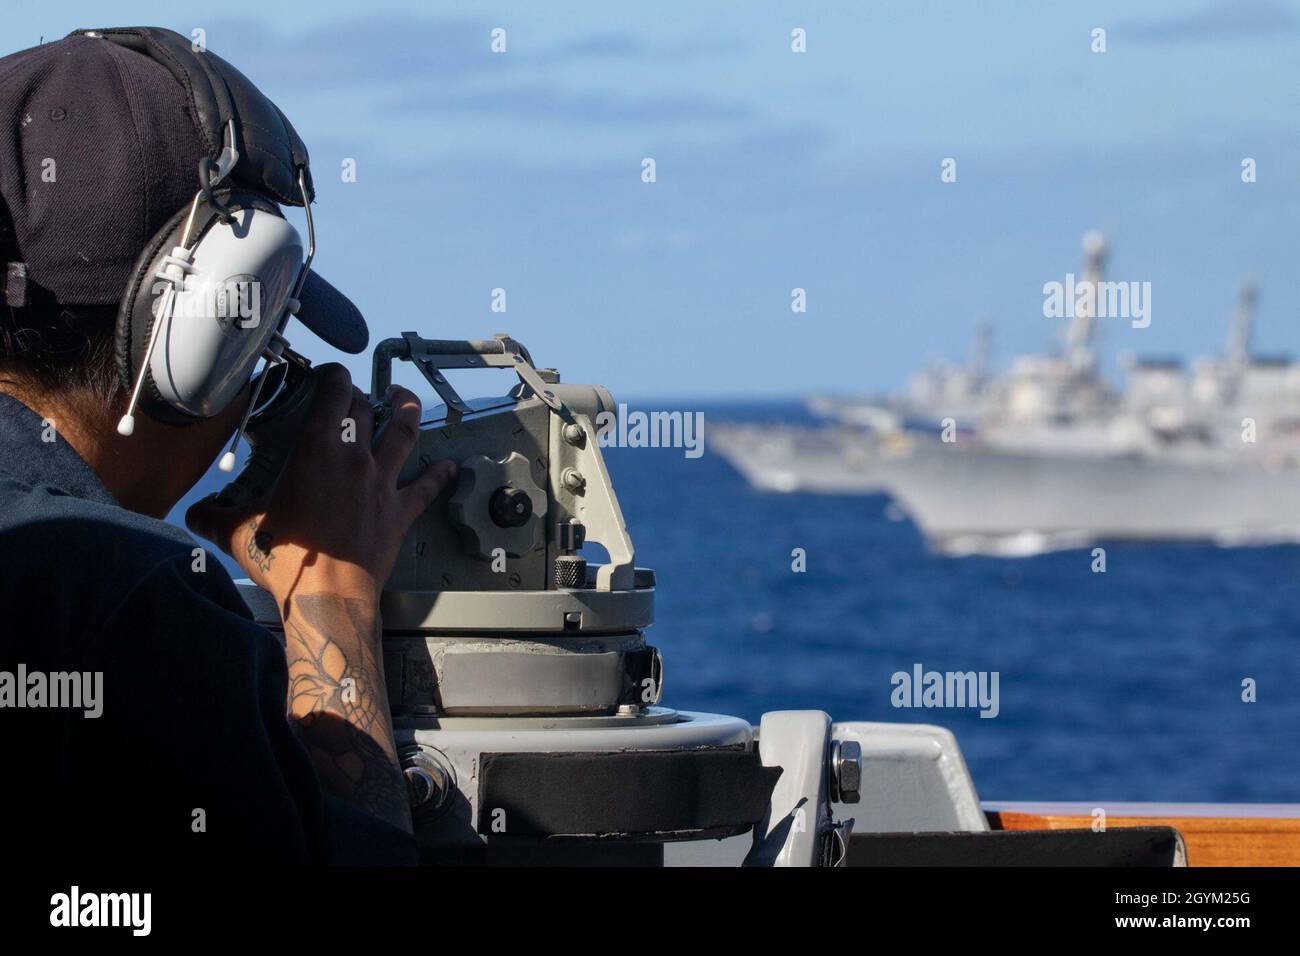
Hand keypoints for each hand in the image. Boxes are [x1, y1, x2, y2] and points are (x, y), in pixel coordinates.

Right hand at [186, 363, 455, 606]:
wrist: (326, 594)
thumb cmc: (285, 558)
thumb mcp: (236, 531)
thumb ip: (213, 516)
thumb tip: (194, 515)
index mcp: (315, 451)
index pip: (330, 395)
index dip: (333, 376)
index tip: (331, 373)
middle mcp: (353, 458)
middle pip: (364, 409)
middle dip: (360, 394)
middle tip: (355, 392)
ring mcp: (381, 483)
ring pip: (404, 434)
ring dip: (407, 411)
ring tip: (405, 398)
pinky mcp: (399, 512)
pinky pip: (425, 488)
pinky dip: (438, 475)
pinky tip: (449, 466)